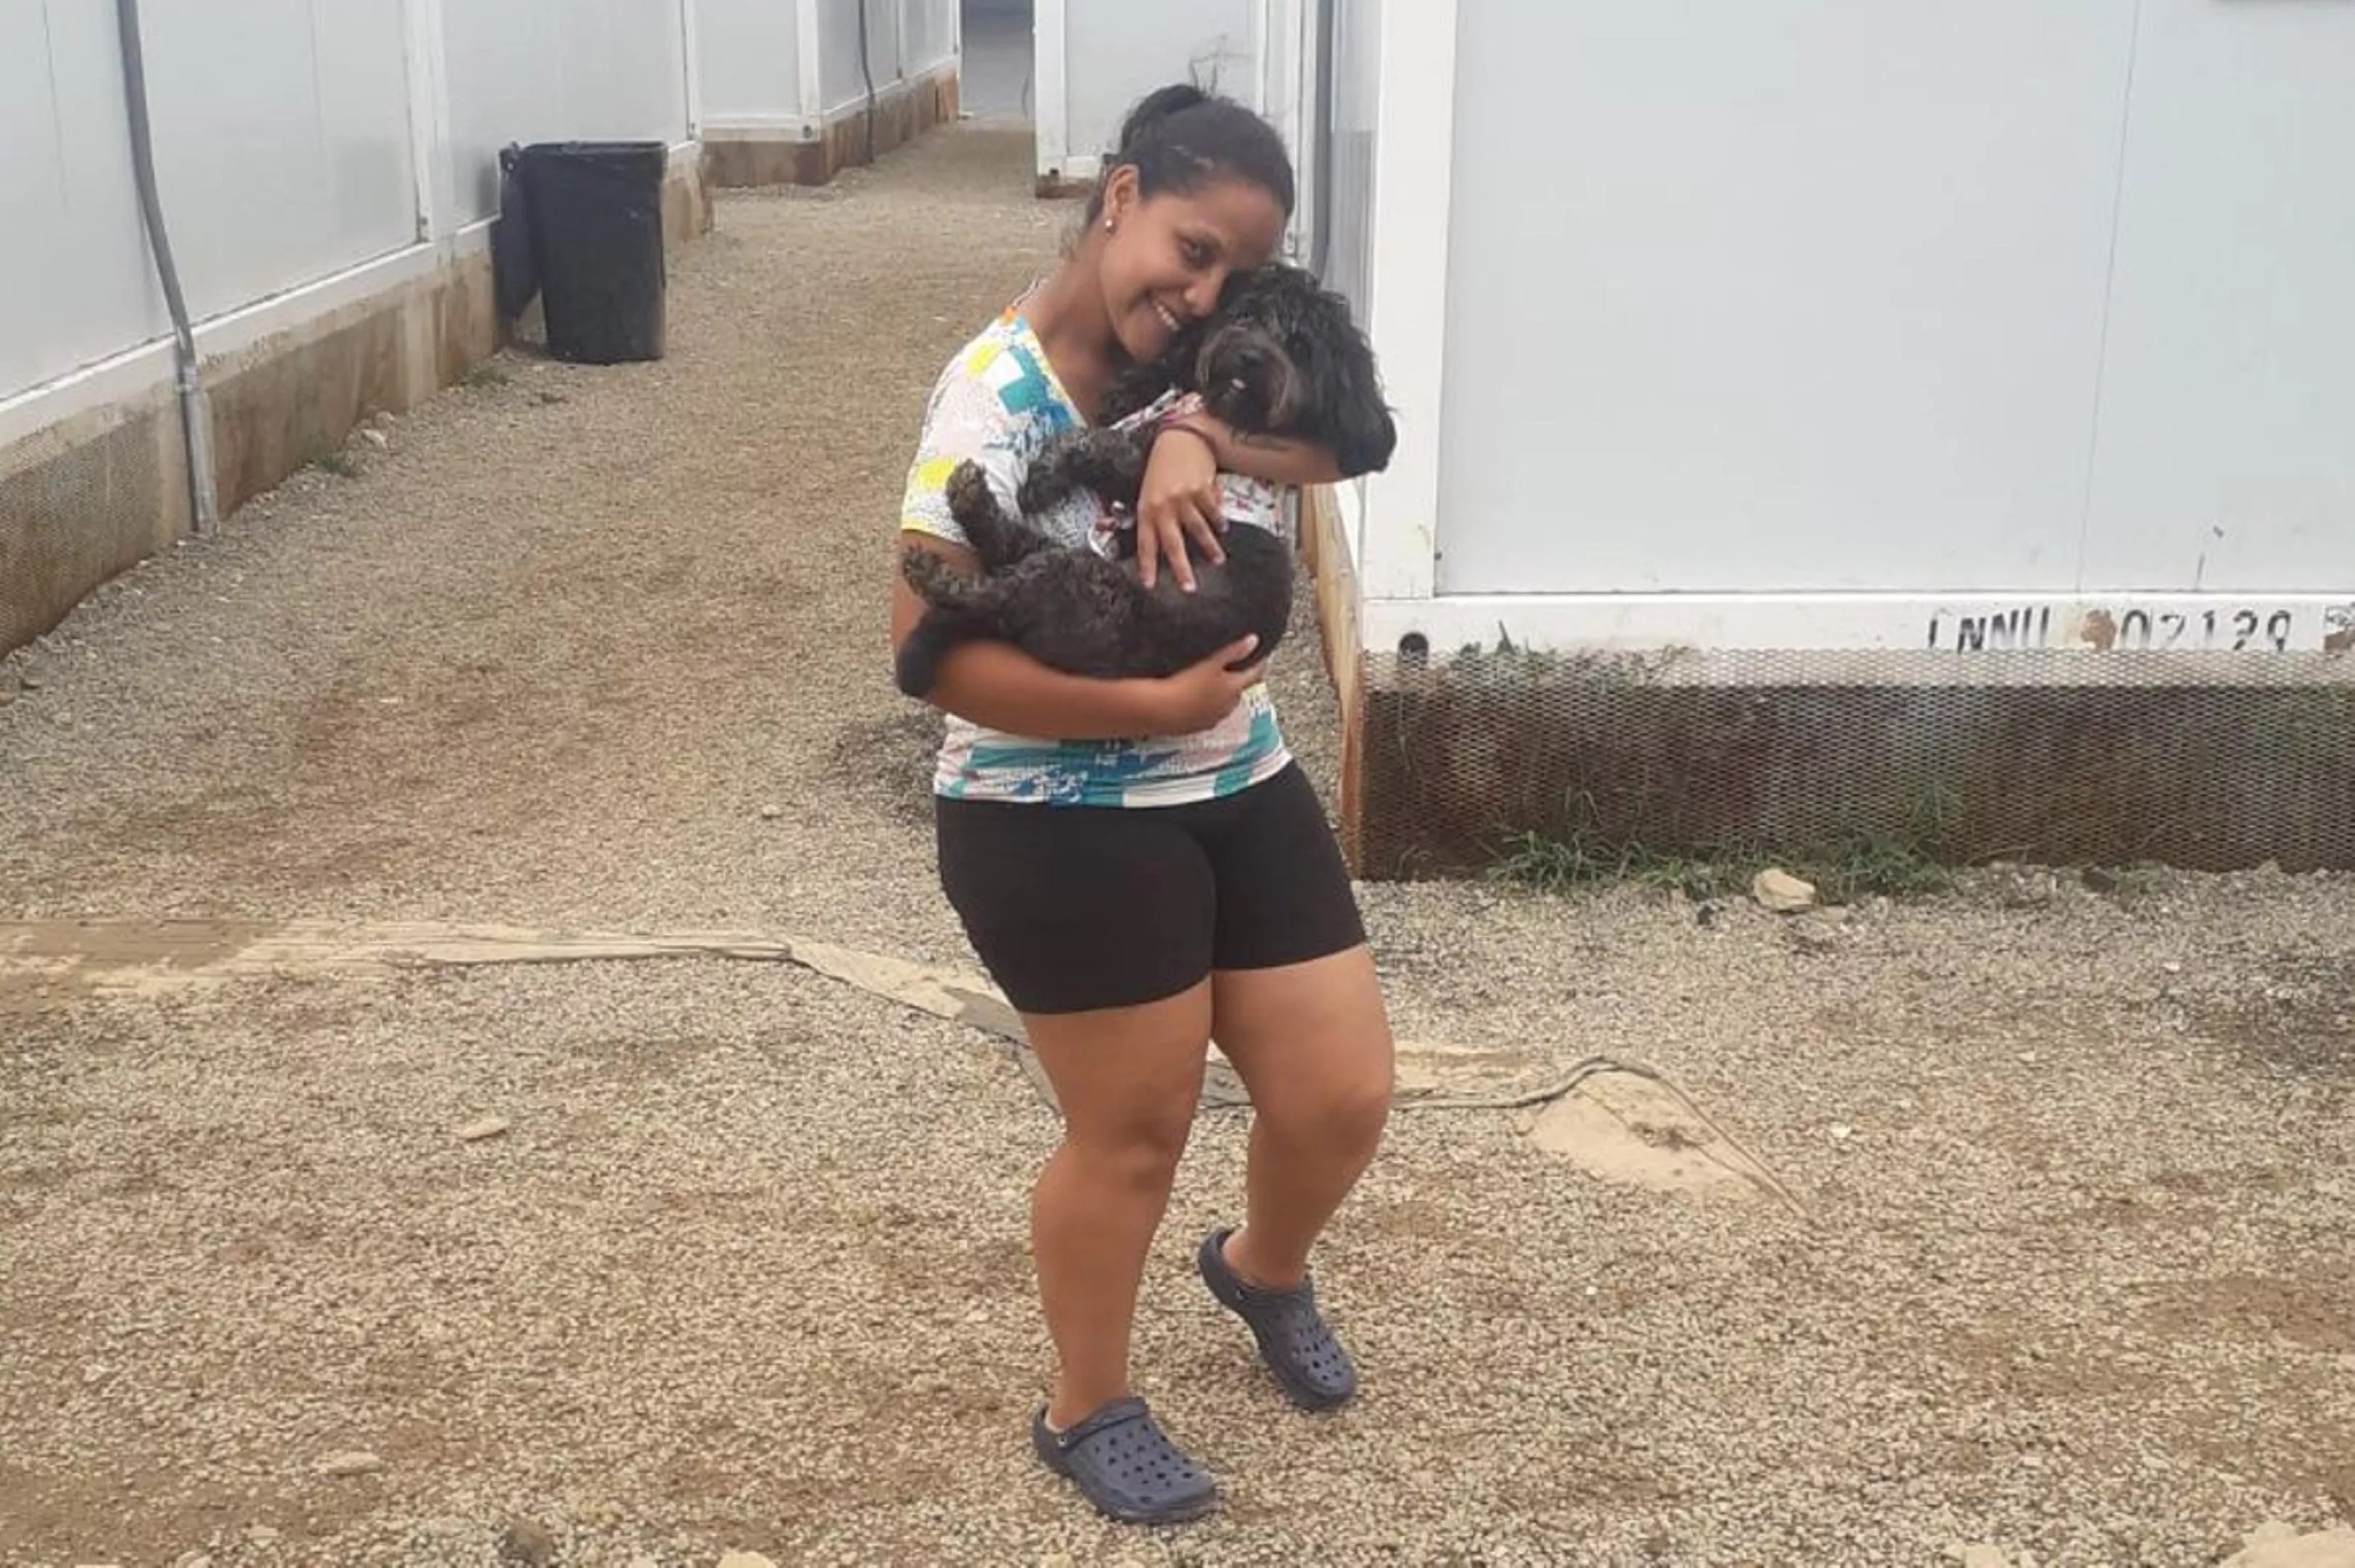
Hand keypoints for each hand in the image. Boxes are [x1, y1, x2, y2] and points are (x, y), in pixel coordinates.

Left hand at [1137, 424, 1225, 592]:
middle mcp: (1163, 506)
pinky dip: (1218, 521)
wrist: (1179, 438)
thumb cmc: (1161, 466)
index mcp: (1146, 509)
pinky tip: (1224, 529)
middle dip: (1181, 568)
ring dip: (1209, 548)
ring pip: (1198, 530)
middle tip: (1189, 588)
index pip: (1146, 543)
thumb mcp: (1149, 490)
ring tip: (1218, 560)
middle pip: (1173, 544)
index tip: (1150, 585)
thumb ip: (1154, 515)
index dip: (1147, 566)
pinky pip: (1212, 512)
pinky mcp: (1202, 489)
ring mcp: (1184, 498)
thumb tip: (1162, 541)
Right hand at [1148, 635, 1265, 733]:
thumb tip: (1254, 640)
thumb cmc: (1186, 682)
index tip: (1262, 655)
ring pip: (1221, 705)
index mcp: (1233, 689)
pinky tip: (1192, 700)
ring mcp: (1210, 720)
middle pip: (1238, 692)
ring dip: (1219, 696)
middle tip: (1233, 668)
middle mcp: (1226, 707)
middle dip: (1237, 680)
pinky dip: (1203, 706)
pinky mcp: (1193, 728)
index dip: (1259, 663)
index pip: (1254, 674)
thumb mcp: (1211, 662)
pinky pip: (1204, 715)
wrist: (1158, 711)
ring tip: (1211, 684)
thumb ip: (1233, 650)